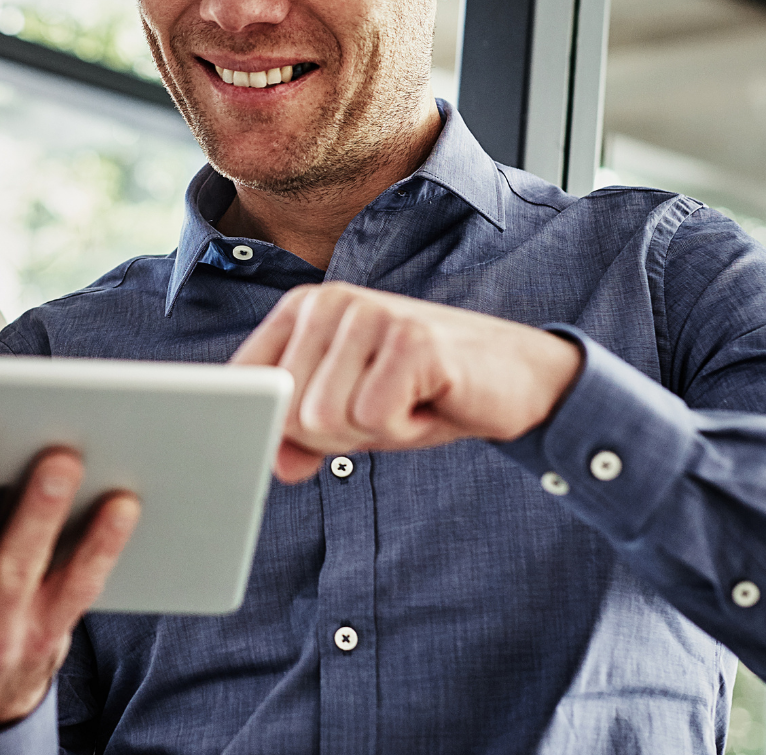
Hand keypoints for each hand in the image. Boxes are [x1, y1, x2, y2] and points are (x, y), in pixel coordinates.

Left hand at [231, 282, 582, 479]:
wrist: (519, 376)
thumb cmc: (425, 392)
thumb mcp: (351, 418)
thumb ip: (300, 436)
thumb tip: (273, 464)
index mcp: (303, 309)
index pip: (246, 384)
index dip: (274, 425)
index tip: (312, 428)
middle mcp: (330, 301)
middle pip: (286, 412)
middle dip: (334, 435)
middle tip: (383, 408)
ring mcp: (371, 314)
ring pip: (324, 419)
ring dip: (370, 431)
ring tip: (406, 400)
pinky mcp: (410, 339)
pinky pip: (374, 420)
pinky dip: (405, 428)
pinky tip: (429, 400)